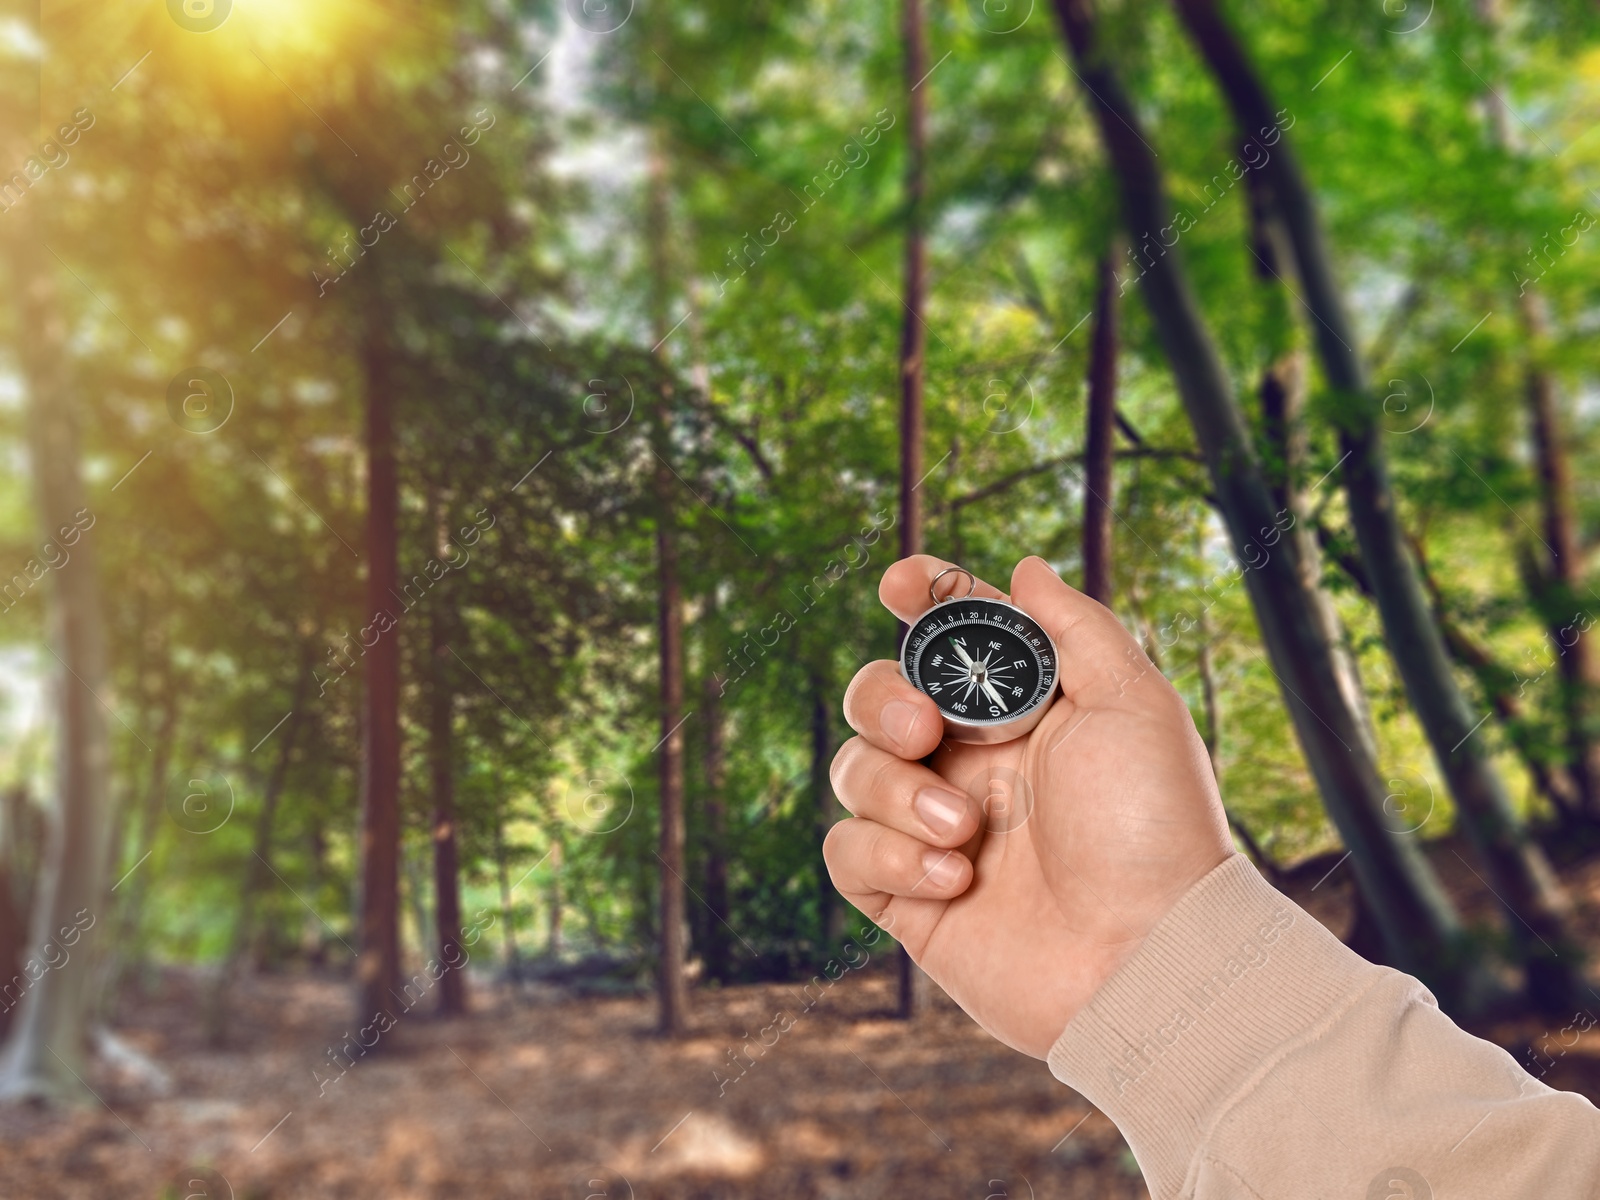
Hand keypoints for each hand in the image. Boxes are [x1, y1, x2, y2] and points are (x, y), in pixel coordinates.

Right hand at [825, 556, 1232, 1058]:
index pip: (951, 638)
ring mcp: (933, 830)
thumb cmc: (1154, 831)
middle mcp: (971, 764)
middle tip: (925, 728)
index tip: (899, 585)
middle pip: (876, 696)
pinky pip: (846, 850)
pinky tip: (954, 880)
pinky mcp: (906, 897)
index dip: (919, 600)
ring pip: (852, 771)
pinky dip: (889, 856)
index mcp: (1022, 715)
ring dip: (898, 793)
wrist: (1145, 961)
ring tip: (967, 834)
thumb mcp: (1134, 706)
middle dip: (882, 699)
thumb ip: (1075, 628)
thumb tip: (1025, 567)